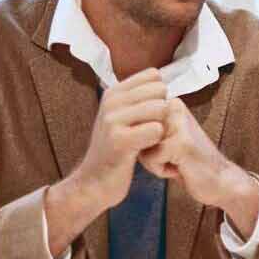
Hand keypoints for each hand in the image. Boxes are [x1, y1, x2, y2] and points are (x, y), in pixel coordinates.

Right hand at [44, 69, 168, 253]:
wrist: (94, 182)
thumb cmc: (115, 150)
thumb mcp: (120, 117)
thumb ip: (136, 97)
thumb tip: (159, 76)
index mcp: (113, 92)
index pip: (154, 76)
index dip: (160, 96)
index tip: (150, 115)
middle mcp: (111, 102)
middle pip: (160, 91)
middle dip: (164, 111)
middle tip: (153, 131)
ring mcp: (113, 120)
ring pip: (160, 108)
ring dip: (162, 127)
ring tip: (149, 141)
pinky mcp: (120, 140)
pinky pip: (156, 130)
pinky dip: (158, 141)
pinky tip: (147, 151)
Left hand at [139, 95, 258, 233]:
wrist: (219, 180)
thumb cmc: (189, 162)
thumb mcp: (166, 137)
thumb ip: (148, 126)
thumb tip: (120, 122)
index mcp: (171, 104)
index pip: (137, 122)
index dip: (146, 142)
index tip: (169, 147)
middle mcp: (175, 108)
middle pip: (137, 133)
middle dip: (149, 152)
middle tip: (173, 156)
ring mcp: (178, 124)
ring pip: (142, 146)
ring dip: (155, 162)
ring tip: (177, 162)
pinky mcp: (181, 142)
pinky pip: (151, 159)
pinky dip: (161, 170)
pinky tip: (180, 168)